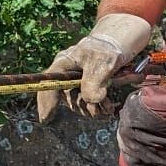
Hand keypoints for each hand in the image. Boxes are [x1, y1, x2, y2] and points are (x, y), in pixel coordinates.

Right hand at [37, 13, 152, 122]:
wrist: (120, 46)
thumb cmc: (107, 49)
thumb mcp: (102, 63)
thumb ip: (94, 81)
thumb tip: (91, 101)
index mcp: (63, 64)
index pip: (48, 84)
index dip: (45, 102)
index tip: (46, 119)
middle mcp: (66, 75)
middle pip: (66, 99)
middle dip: (83, 107)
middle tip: (101, 109)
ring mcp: (76, 83)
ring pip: (79, 103)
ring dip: (94, 109)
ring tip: (109, 106)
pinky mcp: (87, 89)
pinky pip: (88, 104)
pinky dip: (98, 108)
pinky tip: (108, 106)